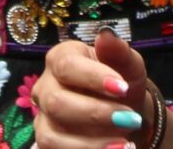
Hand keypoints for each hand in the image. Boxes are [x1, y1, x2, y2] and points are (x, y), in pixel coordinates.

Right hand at [34, 31, 158, 148]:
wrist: (125, 113)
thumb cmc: (122, 83)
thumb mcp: (129, 65)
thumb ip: (118, 51)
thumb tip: (105, 34)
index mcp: (60, 58)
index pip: (66, 65)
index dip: (92, 78)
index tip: (123, 88)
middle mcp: (45, 87)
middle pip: (56, 103)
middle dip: (95, 114)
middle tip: (129, 119)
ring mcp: (42, 117)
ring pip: (53, 135)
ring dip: (91, 143)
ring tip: (124, 144)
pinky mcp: (46, 142)